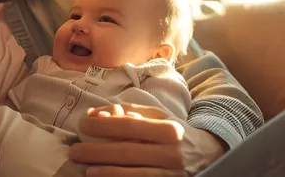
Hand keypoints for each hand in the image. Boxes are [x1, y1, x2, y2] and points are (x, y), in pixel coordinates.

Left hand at [70, 104, 191, 176]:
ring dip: (106, 172)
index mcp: (169, 128)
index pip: (129, 126)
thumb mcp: (156, 116)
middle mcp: (172, 151)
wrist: (209, 155)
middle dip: (97, 151)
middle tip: (75, 151)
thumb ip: (127, 112)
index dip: (103, 126)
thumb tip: (97, 114)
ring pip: (134, 173)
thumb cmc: (173, 132)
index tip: (82, 124)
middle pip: (127, 151)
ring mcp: (173, 173)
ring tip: (85, 168)